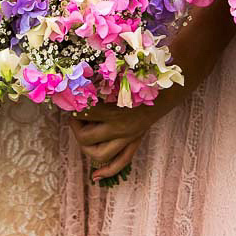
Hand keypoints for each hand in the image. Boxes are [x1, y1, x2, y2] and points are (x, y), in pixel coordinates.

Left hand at [69, 0, 234, 181]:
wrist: (172, 83)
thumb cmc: (146, 70)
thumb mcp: (123, 66)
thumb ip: (103, 65)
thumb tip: (79, 60)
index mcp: (116, 107)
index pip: (83, 112)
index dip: (70, 105)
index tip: (63, 96)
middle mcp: (120, 126)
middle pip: (85, 137)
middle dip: (75, 126)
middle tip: (75, 113)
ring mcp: (127, 136)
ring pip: (98, 154)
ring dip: (86, 146)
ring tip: (83, 131)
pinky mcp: (134, 140)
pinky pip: (121, 161)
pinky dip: (106, 170)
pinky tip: (95, 175)